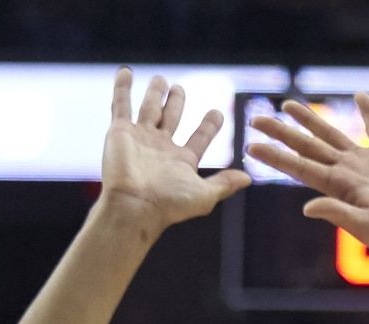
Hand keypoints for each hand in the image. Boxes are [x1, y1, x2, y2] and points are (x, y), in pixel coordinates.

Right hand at [99, 70, 253, 234]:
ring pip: (149, 108)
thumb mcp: (204, 195)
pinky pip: (120, 104)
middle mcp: (161, 148)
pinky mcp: (120, 131)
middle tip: (180, 88)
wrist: (134, 205)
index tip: (218, 112)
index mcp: (182, 161)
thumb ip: (224, 184)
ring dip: (155, 93)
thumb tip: (248, 178)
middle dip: (176, 103)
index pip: (200, 138)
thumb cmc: (169, 204)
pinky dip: (122, 88)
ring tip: (161, 79)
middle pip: (171, 118)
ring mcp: (140, 138)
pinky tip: (124, 72)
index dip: (209, 126)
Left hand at [243, 96, 368, 265]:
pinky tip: (360, 97)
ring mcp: (366, 163)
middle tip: (256, 119)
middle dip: (282, 132)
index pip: (300, 166)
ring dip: (310, 120)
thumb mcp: (367, 226)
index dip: (276, 155)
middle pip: (308, 146)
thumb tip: (307, 208)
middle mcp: (346, 171)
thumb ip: (339, 214)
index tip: (251, 146)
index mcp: (338, 186)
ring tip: (288, 105)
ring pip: (332, 134)